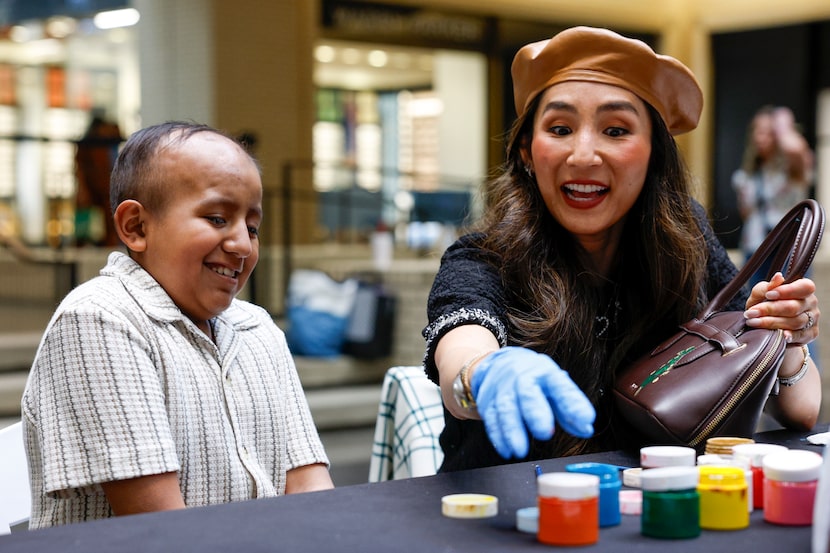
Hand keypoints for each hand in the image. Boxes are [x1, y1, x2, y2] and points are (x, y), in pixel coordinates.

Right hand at [470, 346, 594, 458]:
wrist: (499, 363)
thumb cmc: (533, 379)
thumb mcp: (555, 386)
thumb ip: (569, 407)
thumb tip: (586, 428)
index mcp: (546, 373)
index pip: (561, 386)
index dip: (574, 403)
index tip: (586, 418)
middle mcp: (523, 377)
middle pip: (528, 393)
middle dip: (536, 413)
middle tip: (545, 433)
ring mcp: (503, 388)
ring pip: (506, 408)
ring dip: (512, 430)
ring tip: (521, 450)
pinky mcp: (487, 401)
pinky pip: (491, 418)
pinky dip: (498, 436)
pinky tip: (506, 450)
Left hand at [744, 272, 818, 344]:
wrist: (768, 326)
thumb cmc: (765, 305)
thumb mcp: (761, 294)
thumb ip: (767, 287)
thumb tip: (778, 276)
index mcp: (803, 289)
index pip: (804, 287)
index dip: (787, 291)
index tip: (768, 295)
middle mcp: (811, 303)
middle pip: (794, 307)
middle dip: (770, 309)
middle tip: (751, 312)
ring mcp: (812, 320)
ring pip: (795, 322)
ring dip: (771, 322)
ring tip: (753, 322)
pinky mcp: (810, 334)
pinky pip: (801, 335)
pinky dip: (790, 335)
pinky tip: (781, 335)